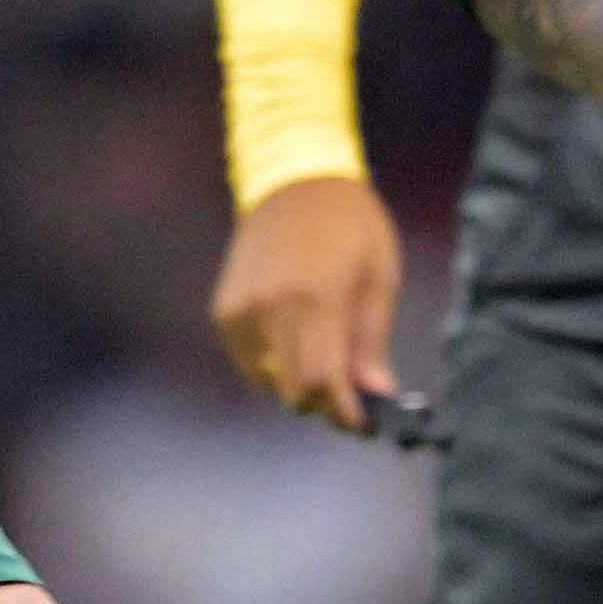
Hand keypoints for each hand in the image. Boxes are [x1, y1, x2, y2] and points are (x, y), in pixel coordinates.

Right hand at [210, 174, 403, 430]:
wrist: (294, 180)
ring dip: (300, 384)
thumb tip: (377, 394)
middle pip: (295, 389)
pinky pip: (251, 363)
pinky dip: (276, 366)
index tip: (366, 423)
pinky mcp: (224, 311)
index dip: (346, 412)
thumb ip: (371, 342)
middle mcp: (269, 308)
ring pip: (270, 381)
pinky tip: (297, 342)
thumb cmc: (351, 225)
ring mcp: (240, 311)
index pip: (323, 380)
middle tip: (353, 396)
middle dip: (326, 402)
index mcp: (314, 297)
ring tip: (326, 361)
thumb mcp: (378, 278)